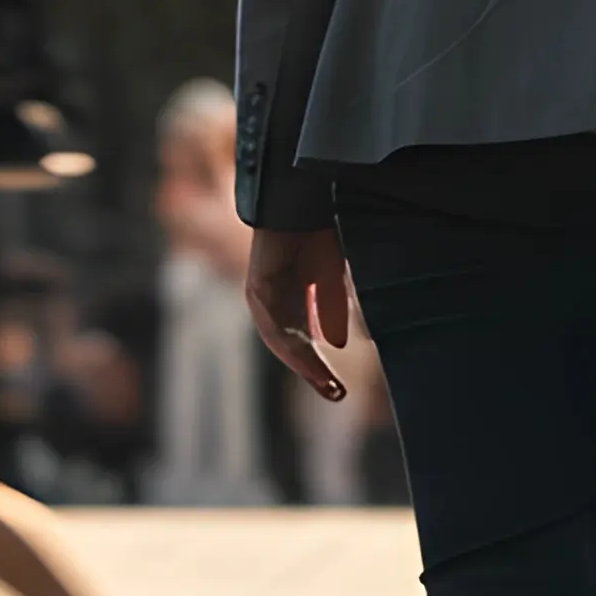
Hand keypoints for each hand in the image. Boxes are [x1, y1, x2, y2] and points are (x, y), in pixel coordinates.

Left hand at [245, 223, 354, 402]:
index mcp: (292, 302)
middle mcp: (275, 303)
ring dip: (300, 361)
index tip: (338, 390)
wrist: (301, 203)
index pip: (303, 343)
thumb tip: (336, 345)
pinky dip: (286, 338)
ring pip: (279, 339)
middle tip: (334, 392)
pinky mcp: (256, 286)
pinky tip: (303, 351)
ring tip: (322, 379)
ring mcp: (263, 296)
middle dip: (312, 371)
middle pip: (291, 346)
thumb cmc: (316, 234)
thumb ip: (331, 310)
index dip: (319, 367)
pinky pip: (269, 320)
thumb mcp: (330, 279)